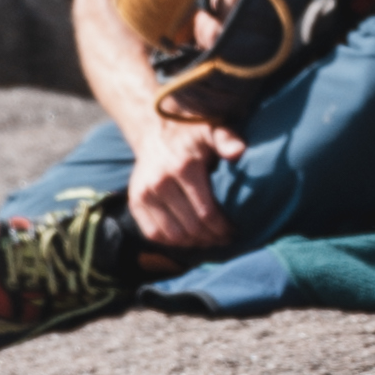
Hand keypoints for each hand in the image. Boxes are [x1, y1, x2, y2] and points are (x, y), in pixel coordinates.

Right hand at [124, 126, 238, 251]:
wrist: (156, 132)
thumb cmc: (191, 135)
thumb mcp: (212, 131)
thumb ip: (227, 140)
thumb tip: (239, 152)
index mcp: (183, 167)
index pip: (207, 211)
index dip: (222, 227)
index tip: (233, 231)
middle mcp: (161, 182)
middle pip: (191, 227)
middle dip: (212, 237)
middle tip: (224, 238)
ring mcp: (145, 194)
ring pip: (173, 235)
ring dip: (194, 243)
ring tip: (208, 240)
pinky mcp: (135, 202)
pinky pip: (154, 234)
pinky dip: (172, 242)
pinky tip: (187, 238)